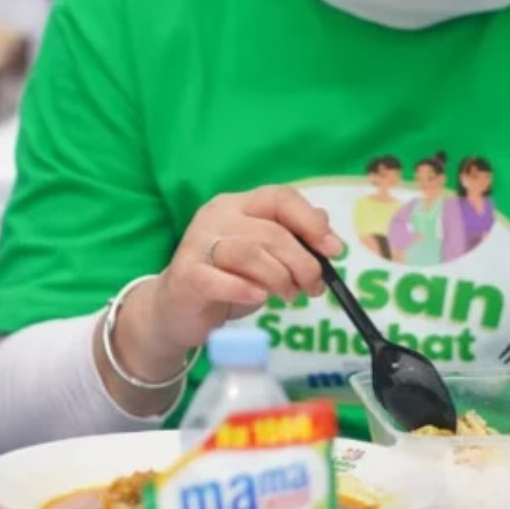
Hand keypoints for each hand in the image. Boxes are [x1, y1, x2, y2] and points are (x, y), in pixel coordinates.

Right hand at [109, 187, 341, 384]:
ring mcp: (198, 244)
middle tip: (312, 287)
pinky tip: (258, 296)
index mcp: (238, 205)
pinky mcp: (187, 275)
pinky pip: (221, 278)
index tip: (332, 250)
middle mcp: (217, 216)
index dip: (310, 221)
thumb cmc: (226, 280)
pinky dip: (246, 289)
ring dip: (279, 278)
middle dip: (302, 262)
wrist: (176, 311)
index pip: (280, 197)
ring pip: (249, 253)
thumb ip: (292, 239)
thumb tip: (326, 228)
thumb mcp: (266, 257)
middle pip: (271, 232)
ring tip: (288, 295)